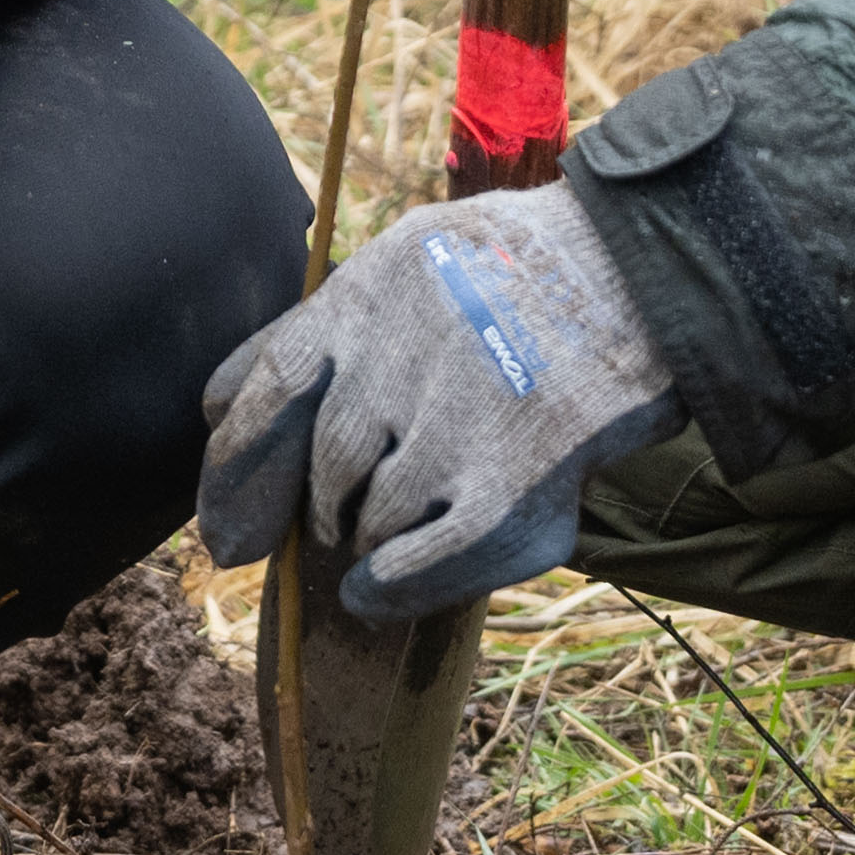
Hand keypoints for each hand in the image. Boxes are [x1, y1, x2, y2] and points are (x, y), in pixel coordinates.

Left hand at [194, 180, 671, 624]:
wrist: (641, 275)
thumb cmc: (514, 273)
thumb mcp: (403, 263)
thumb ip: (314, 329)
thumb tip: (214, 408)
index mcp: (368, 294)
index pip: (267, 386)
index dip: (234, 465)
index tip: (225, 526)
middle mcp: (403, 355)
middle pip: (324, 465)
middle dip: (321, 506)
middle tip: (338, 519)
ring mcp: (457, 421)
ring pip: (369, 516)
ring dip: (367, 537)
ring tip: (399, 522)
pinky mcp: (512, 481)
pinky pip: (420, 559)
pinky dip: (387, 585)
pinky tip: (374, 591)